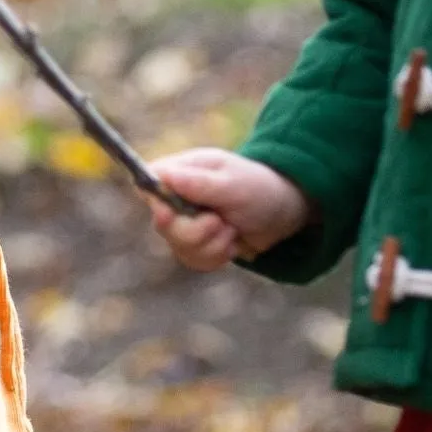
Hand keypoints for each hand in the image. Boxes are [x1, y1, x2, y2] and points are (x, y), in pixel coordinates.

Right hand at [146, 149, 312, 270]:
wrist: (283, 212)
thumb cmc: (259, 188)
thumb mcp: (233, 184)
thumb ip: (199, 184)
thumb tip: (163, 176)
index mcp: (180, 172)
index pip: (148, 186)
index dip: (157, 205)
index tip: (172, 215)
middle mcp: (176, 197)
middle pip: (163, 224)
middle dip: (195, 232)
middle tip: (220, 223)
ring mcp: (185, 222)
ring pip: (179, 247)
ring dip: (211, 246)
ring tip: (232, 231)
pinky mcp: (196, 244)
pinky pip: (193, 260)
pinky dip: (216, 257)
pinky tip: (231, 243)